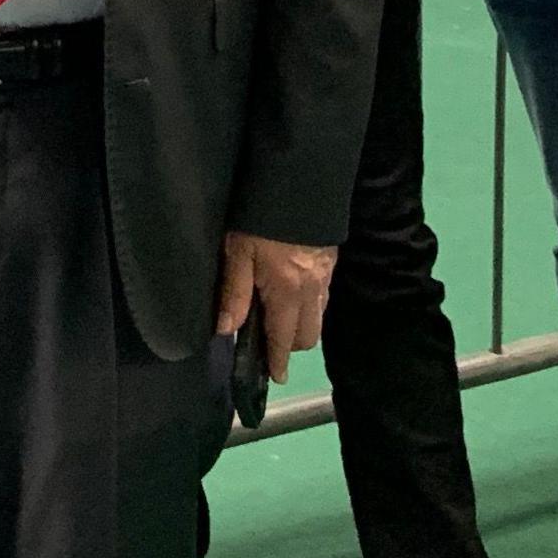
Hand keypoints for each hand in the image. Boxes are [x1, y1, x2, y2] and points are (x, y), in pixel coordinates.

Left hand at [216, 232, 341, 382]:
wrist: (300, 181)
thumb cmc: (260, 217)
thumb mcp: (238, 252)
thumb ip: (234, 292)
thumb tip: (226, 330)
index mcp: (287, 292)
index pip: (283, 338)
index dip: (278, 360)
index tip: (275, 377)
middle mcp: (312, 290)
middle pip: (308, 335)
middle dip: (291, 345)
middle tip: (269, 340)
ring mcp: (326, 276)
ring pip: (318, 317)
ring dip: (302, 325)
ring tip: (280, 318)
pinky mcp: (332, 261)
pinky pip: (324, 298)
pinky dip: (311, 305)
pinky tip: (295, 294)